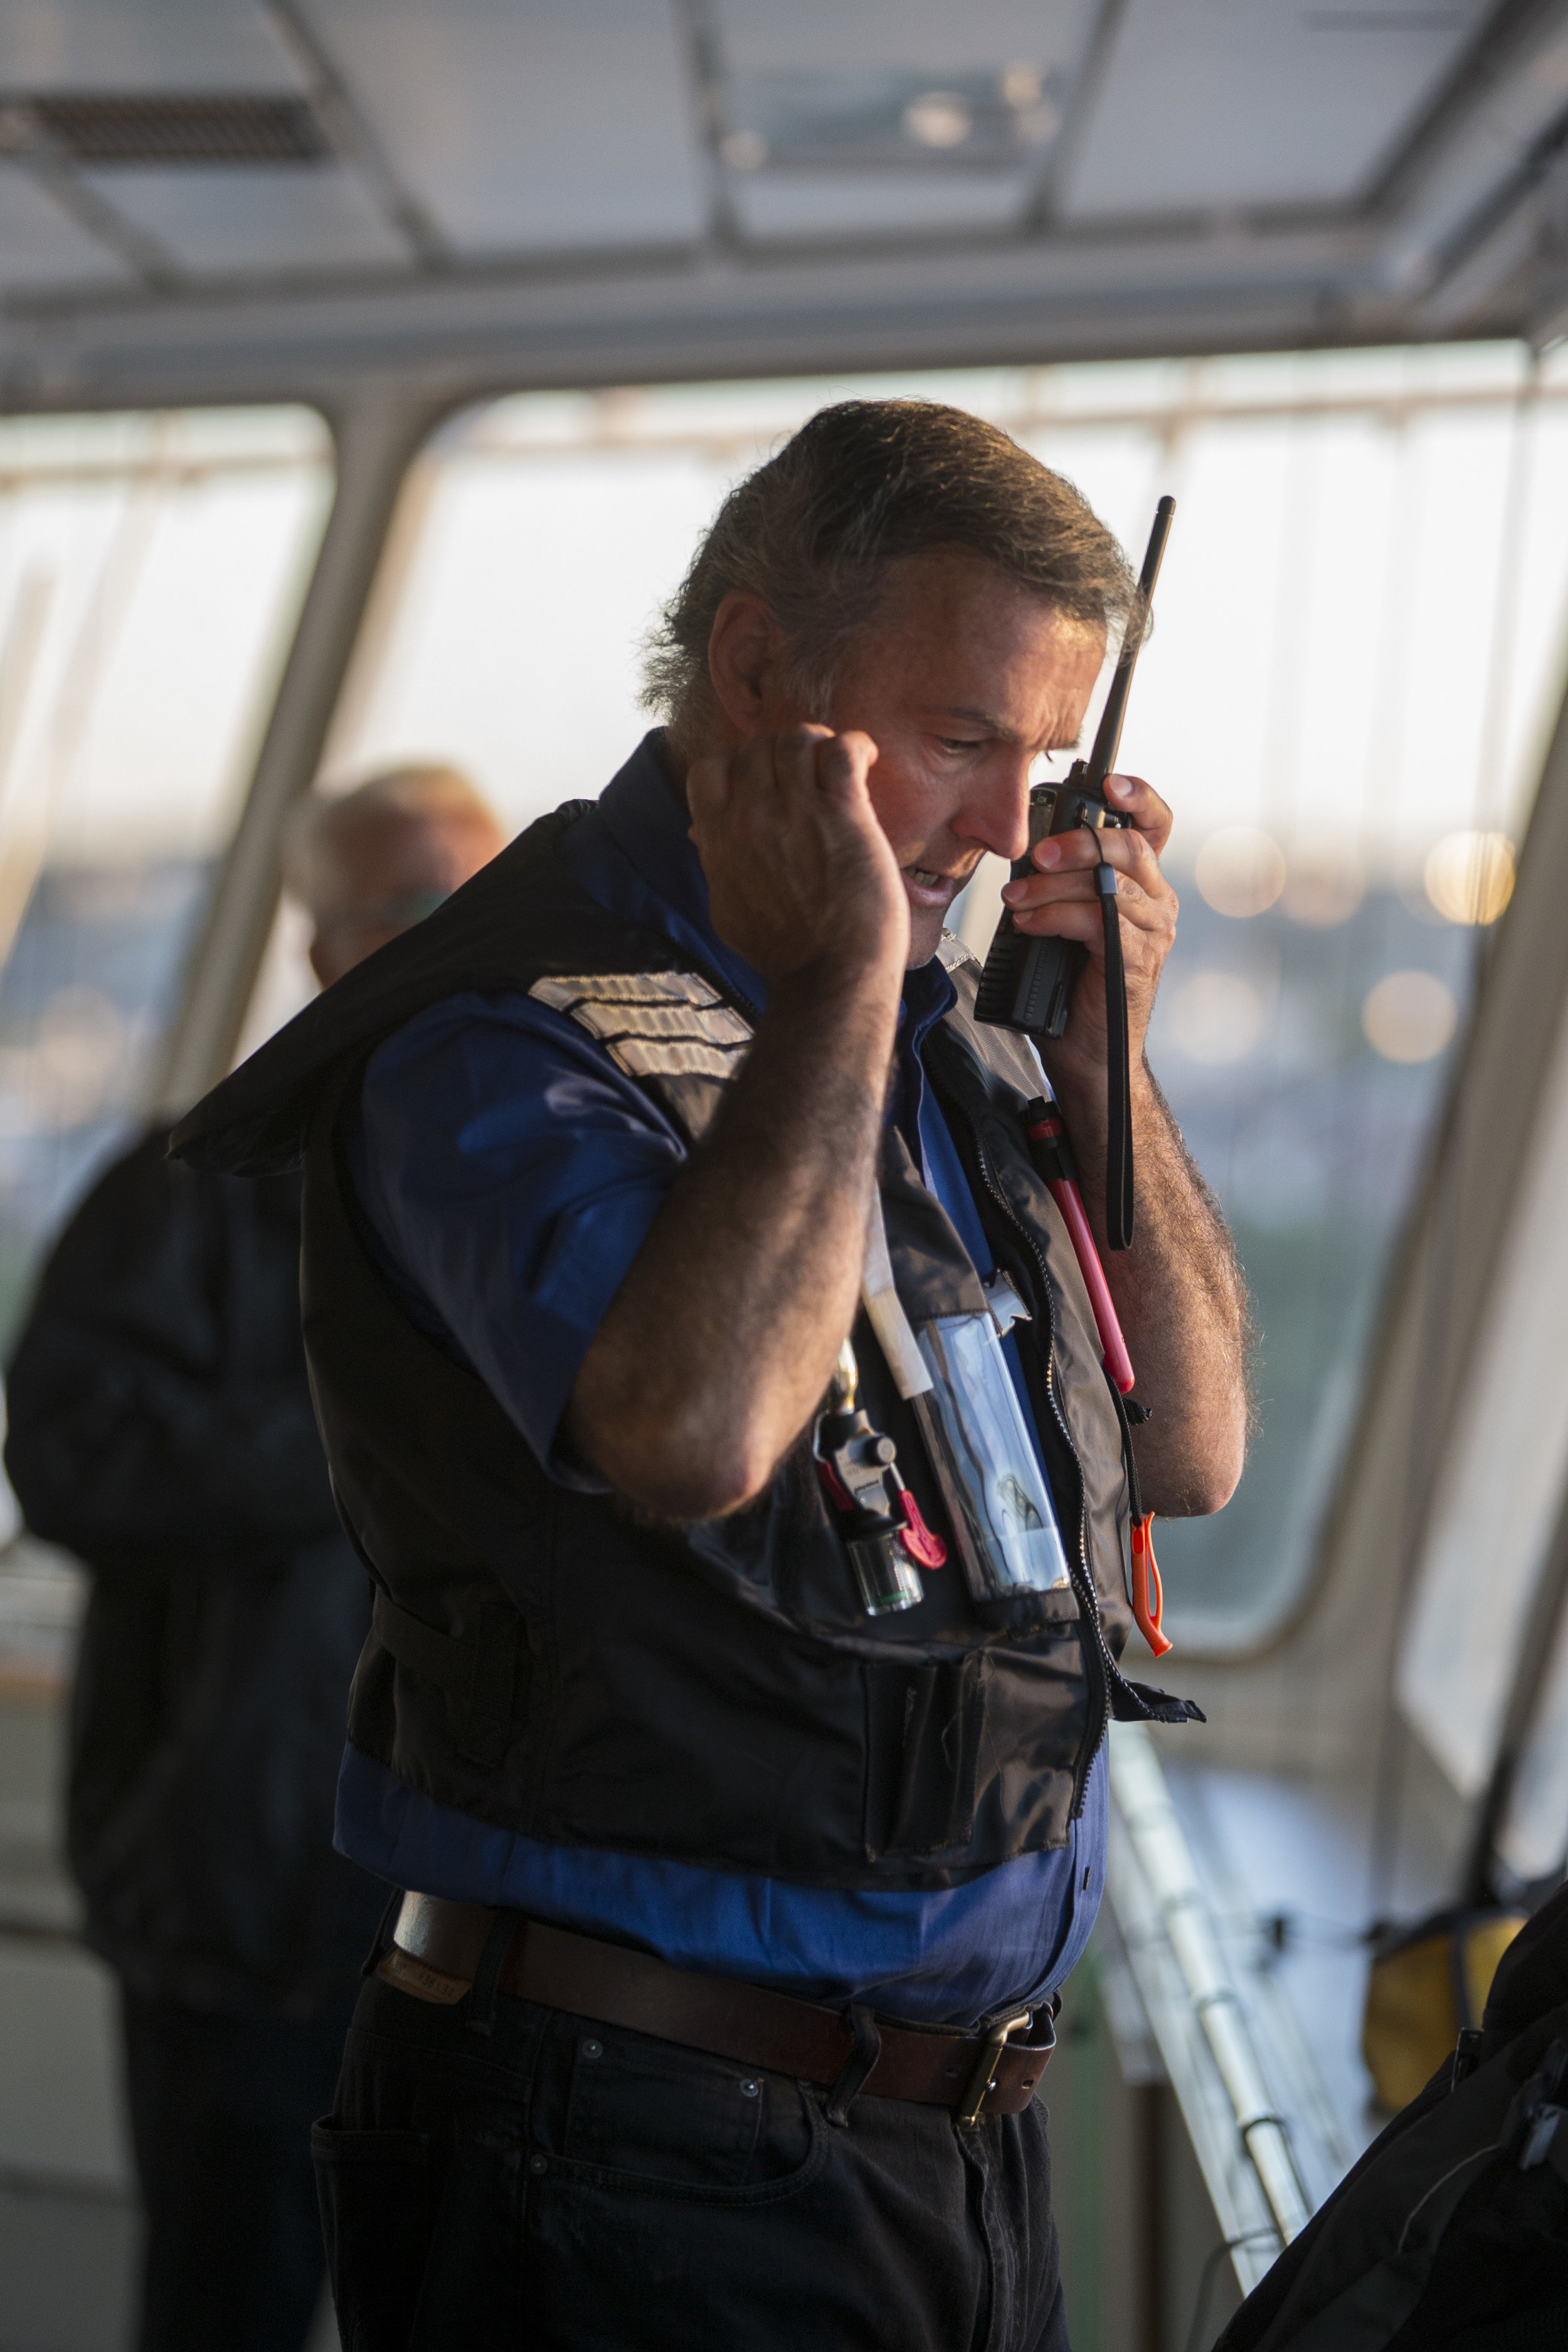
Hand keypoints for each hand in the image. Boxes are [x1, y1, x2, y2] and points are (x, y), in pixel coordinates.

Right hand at [687, 727, 909, 987]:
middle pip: (757, 747)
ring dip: (818, 744)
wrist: (829, 978)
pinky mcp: (842, 813)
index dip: (737, 763)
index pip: (709, 768)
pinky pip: (842, 750)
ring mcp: (796, 811)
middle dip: (782, 751)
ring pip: (797, 739)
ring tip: (835, 764)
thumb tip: (702, 835)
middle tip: (808, 770)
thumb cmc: (784, 955)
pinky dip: (855, 745)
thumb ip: (716, 863)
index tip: (761, 779)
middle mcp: (751, 816)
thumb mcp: (727, 909)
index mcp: (719, 838)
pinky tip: (865, 760)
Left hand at [998, 772, 1176, 1079]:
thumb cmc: (1070, 985)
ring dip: (1054, 884)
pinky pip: (1097, 920)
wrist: (1085, 1053)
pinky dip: (1055, 916)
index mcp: (1141, 885)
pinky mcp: (1136, 961)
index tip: (1106, 783)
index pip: (1154, 825)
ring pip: (1110, 882)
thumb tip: (1024, 851)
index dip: (1137, 796)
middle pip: (1130, 846)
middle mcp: (1156, 903)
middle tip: (1034, 856)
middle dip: (1077, 843)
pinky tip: (1028, 925)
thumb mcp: (1062, 919)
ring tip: (1017, 899)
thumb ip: (1058, 881)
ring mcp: (1151, 933)